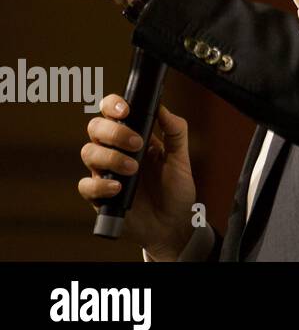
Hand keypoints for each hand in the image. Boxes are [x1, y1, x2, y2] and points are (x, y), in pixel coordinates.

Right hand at [79, 95, 198, 260]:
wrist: (172, 224)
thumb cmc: (175, 188)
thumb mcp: (181, 157)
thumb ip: (176, 131)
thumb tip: (163, 108)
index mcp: (133, 136)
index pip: (112, 112)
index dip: (112, 105)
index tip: (125, 111)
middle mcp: (114, 150)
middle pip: (95, 128)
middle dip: (113, 132)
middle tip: (137, 143)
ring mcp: (105, 172)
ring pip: (88, 152)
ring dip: (110, 157)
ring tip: (133, 169)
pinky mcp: (99, 196)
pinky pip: (86, 185)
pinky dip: (100, 184)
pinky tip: (118, 187)